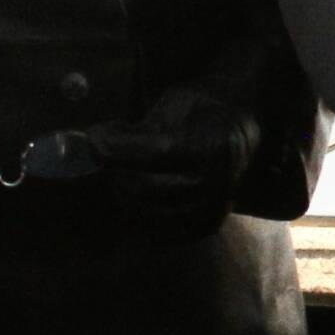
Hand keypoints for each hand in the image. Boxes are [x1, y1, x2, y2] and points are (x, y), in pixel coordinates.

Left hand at [83, 86, 263, 241]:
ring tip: (122, 166)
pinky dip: (135, 211)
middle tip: (104, 150)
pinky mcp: (203, 228)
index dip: (117, 147)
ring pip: (144, 211)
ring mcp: (212, 212)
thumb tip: (97, 144)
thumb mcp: (179, 103)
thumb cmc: (206, 111)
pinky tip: (134, 188)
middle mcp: (218, 185)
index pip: (156, 153)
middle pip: (145, 187)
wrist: (243, 132)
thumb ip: (143, 127)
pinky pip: (154, 231)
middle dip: (114, 168)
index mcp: (217, 147)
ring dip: (122, 188)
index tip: (92, 137)